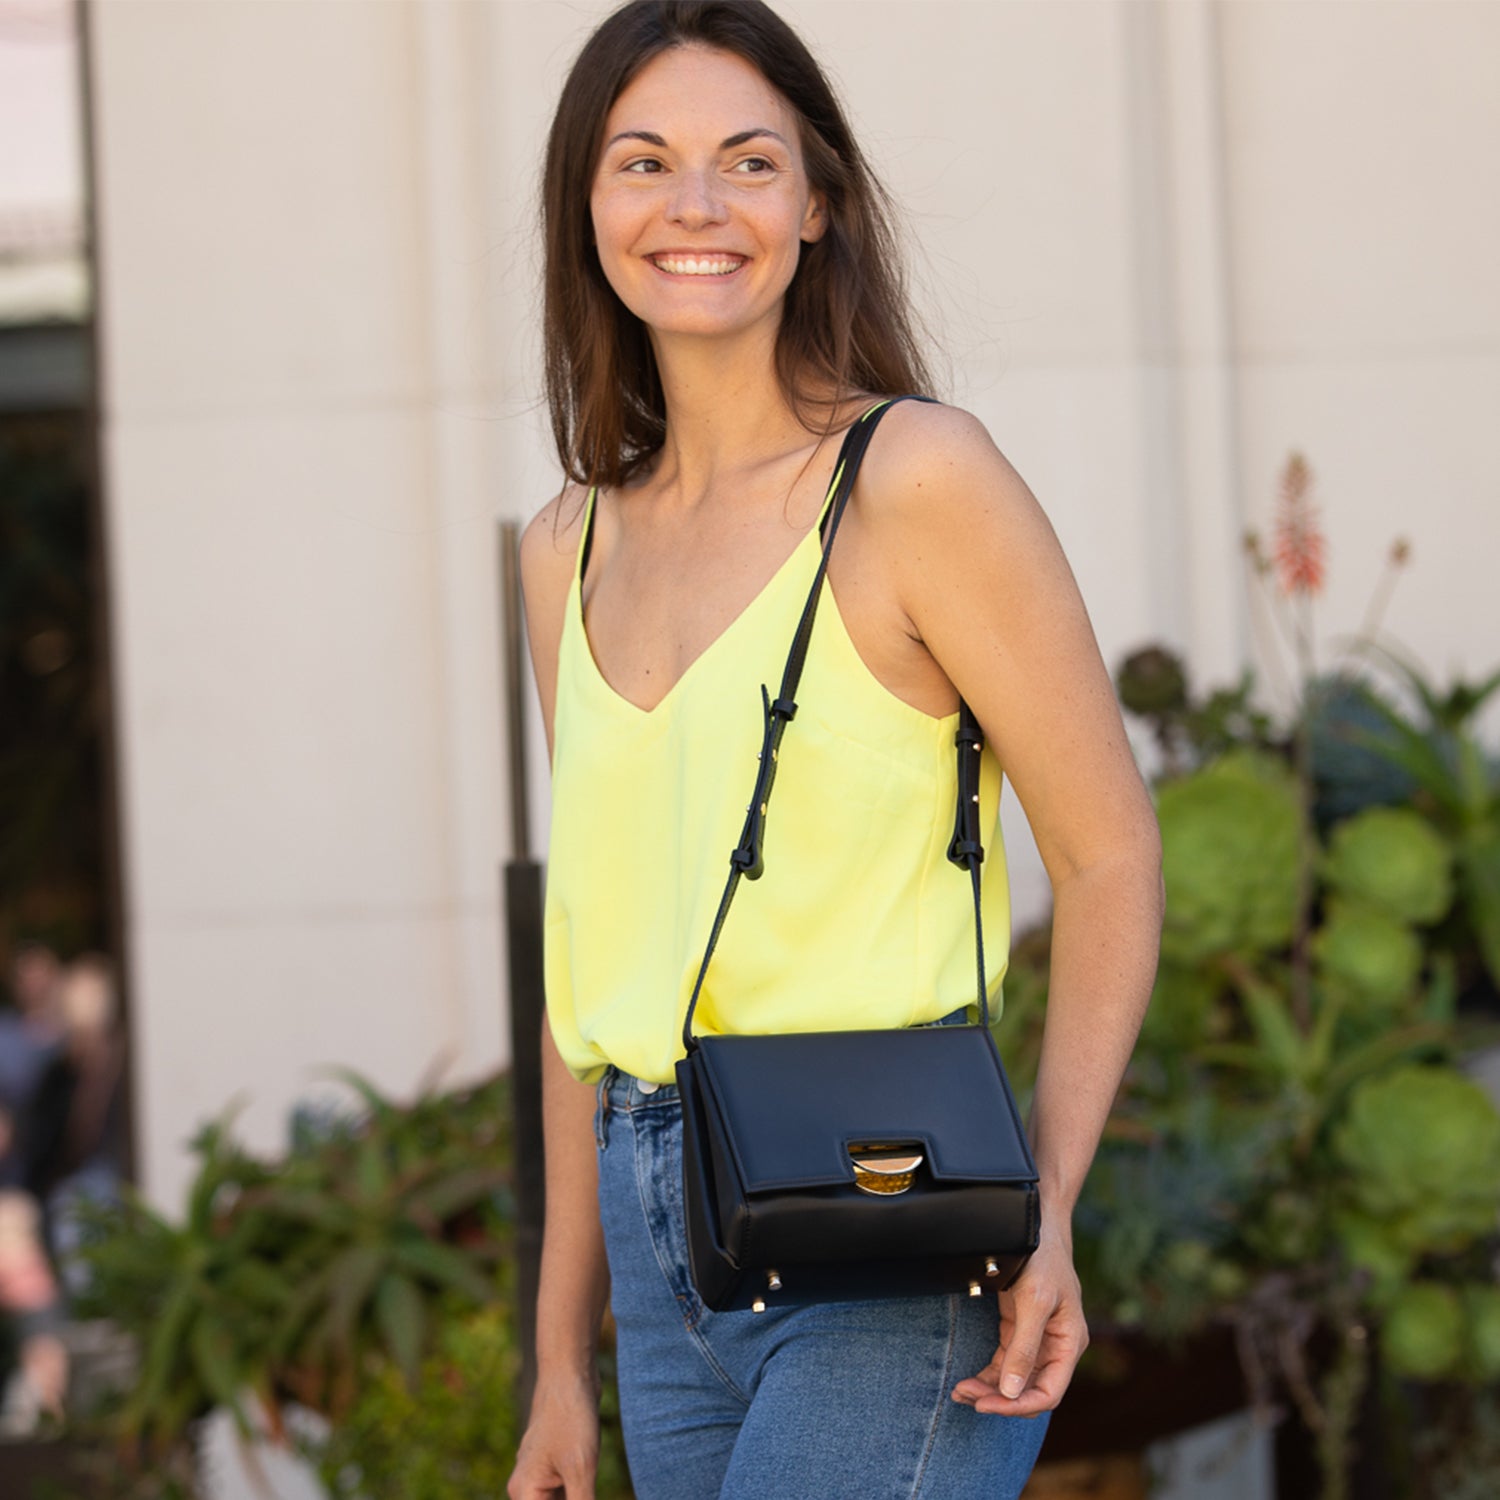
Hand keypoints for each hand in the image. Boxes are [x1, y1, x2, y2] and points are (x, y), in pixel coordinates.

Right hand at [508, 1373, 600, 1499]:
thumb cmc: (571, 1418)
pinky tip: (592, 1490)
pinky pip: (566, 1494)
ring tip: (589, 1481)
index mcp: (524, 1493)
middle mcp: (527, 1488)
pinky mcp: (556, 1467)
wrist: (571, 1374)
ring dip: (578, 1499)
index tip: (582, 1495)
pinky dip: (580, 1497)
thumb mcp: (581, 1470)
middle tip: (588, 1491)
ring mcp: (540, 1477)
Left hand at [950, 1227, 1086, 1416]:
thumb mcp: (1035, 1301)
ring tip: (959, 1392)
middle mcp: (1056, 1347)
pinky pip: (1004, 1363)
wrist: (1034, 1224)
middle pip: (1029, 1391)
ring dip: (989, 1390)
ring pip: (1014, 1380)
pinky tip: (968, 1381)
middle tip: (965, 1397)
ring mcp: (1037, 1339)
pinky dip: (987, 1374)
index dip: (1018, 1406)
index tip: (987, 1405)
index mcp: (1069, 1343)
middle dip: (999, 1399)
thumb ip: (1025, 1347)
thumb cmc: (1042, 1258)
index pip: (1048, 1393)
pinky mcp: (1018, 1329)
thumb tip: (1011, 1391)